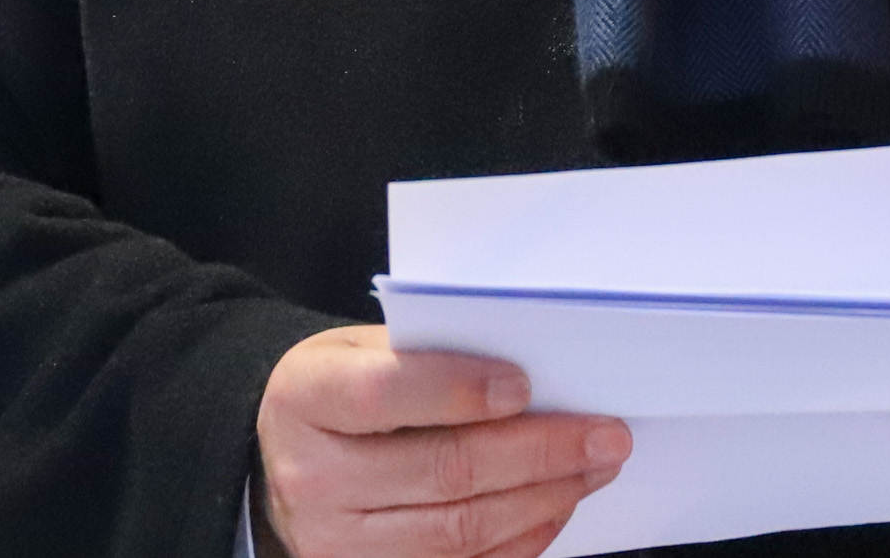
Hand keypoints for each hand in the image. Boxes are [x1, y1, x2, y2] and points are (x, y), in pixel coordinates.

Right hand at [256, 324, 628, 557]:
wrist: (287, 460)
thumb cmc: (341, 391)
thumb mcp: (359, 350)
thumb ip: (427, 354)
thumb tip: (530, 373)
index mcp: (305, 399)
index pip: (384, 394)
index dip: (458, 389)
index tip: (524, 385)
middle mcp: (313, 479)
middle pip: (441, 471)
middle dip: (538, 452)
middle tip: (603, 434)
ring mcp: (337, 543)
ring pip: (459, 530)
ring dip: (542, 499)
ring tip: (594, 468)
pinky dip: (522, 539)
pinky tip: (557, 505)